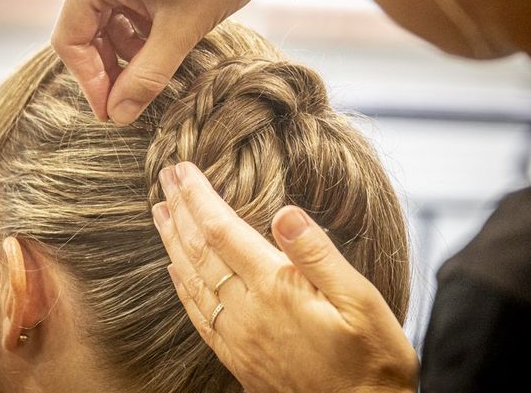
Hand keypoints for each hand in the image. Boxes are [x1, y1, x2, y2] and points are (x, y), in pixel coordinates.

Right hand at [51, 0, 303, 122]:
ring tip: (153, 65)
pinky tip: (160, 33)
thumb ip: (146, 78)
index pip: (70, 40)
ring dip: (125, 43)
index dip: (89, 82)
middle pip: (86, 24)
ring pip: (106, 8)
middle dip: (109, 64)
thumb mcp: (181, 31)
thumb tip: (120, 114)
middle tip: (130, 97)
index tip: (111, 110)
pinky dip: (136, 17)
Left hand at [152, 162, 418, 392]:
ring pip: (191, 279)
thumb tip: (285, 212)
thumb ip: (318, 255)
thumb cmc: (370, 359)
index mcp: (275, 288)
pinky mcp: (237, 356)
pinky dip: (181, 286)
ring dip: (172, 242)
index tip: (181, 169)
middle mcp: (247, 311)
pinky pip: (197, 314)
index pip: (222, 230)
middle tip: (163, 179)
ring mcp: (238, 336)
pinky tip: (174, 271)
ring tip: (160, 214)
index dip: (198, 196)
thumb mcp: (361, 300)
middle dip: (178, 210)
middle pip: (199, 250)